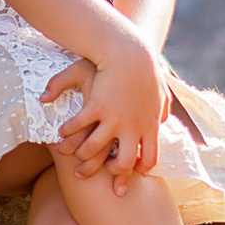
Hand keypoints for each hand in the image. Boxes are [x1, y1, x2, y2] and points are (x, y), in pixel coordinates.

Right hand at [49, 48, 162, 193]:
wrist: (132, 52)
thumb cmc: (146, 70)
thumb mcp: (161, 90)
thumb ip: (163, 107)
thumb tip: (162, 120)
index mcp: (149, 125)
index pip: (150, 158)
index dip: (139, 168)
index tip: (131, 171)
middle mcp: (133, 127)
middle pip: (124, 162)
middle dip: (111, 172)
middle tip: (100, 173)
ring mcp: (114, 118)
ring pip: (95, 148)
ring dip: (82, 154)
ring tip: (72, 154)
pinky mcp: (98, 106)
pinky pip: (79, 126)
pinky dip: (68, 131)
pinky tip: (61, 132)